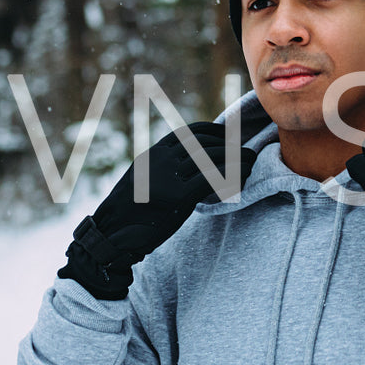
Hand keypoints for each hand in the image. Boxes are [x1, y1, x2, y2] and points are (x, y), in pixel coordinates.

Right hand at [60, 122, 256, 298]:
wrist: (112, 233)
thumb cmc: (129, 210)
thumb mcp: (144, 177)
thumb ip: (164, 166)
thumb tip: (189, 162)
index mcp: (155, 152)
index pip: (190, 132)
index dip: (215, 131)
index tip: (230, 137)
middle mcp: (162, 159)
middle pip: (205, 144)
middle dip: (230, 146)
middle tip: (248, 153)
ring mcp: (169, 176)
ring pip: (211, 160)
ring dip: (236, 160)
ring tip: (251, 163)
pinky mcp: (176, 197)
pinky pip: (211, 180)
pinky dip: (230, 177)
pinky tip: (241, 181)